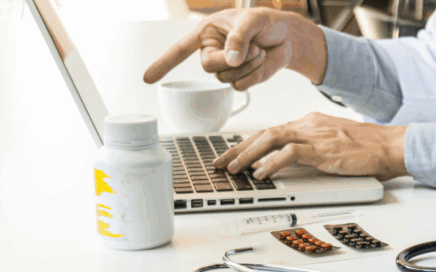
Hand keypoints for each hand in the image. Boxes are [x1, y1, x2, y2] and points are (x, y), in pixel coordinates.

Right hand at [143, 8, 327, 88]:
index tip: (147, 79)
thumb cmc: (267, 23)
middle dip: (232, 59)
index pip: (180, 50)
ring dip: (248, 65)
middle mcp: (212, 52)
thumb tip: (230, 60)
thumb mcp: (252, 21)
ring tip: (260, 50)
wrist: (287, 37)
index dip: (163, 63)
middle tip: (253, 47)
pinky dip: (254, 75)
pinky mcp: (241, 80)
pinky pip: (240, 86)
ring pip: (226, 78)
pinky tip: (261, 61)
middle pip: (209, 67)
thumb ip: (239, 37)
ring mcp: (226, 68)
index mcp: (207, 33)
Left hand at [213, 112, 407, 180]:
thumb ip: (312, 149)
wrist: (390, 145)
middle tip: (221, 163)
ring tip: (234, 169)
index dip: (249, 144)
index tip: (233, 155)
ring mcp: (315, 136)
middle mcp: (308, 125)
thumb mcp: (334, 144)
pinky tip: (261, 174)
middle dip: (238, 149)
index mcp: (310, 122)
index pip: (272, 131)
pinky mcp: (323, 149)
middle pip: (264, 133)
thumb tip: (291, 163)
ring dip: (248, 155)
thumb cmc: (368, 148)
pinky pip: (289, 153)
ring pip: (271, 139)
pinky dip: (271, 163)